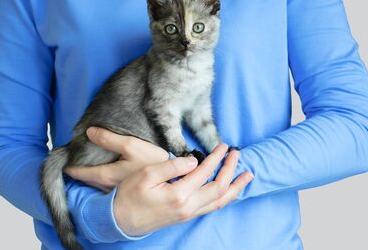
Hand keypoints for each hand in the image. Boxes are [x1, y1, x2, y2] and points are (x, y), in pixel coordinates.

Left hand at [64, 127, 168, 191]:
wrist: (173, 179)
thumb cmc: (151, 162)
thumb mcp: (131, 145)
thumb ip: (108, 138)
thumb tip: (89, 132)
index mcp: (106, 176)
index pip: (81, 173)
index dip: (71, 166)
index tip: (63, 161)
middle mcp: (108, 186)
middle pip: (86, 180)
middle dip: (78, 172)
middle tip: (71, 162)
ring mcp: (116, 191)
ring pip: (95, 184)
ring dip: (88, 176)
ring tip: (85, 166)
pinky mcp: (125, 191)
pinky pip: (105, 186)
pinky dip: (100, 179)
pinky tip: (104, 172)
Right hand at [113, 143, 253, 235]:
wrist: (120, 221)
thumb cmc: (130, 195)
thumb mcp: (147, 175)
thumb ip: (172, 166)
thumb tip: (194, 160)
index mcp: (179, 194)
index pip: (205, 172)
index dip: (216, 158)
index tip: (223, 145)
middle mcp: (188, 207)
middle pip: (219, 188)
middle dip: (231, 170)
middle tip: (236, 154)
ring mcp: (188, 213)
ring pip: (219, 201)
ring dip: (235, 187)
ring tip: (247, 175)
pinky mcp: (186, 216)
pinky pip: (212, 207)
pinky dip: (225, 197)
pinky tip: (229, 191)